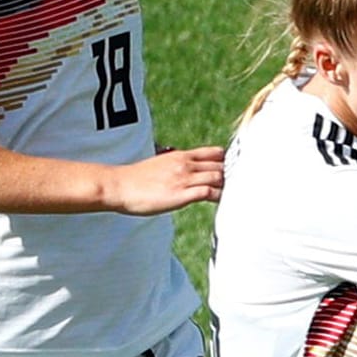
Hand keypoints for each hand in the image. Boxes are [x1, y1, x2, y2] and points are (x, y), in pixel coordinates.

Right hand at [107, 145, 224, 214]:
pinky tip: (222, 204)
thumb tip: (185, 171)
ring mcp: (184, 179)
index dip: (227, 162)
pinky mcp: (181, 194)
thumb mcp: (161, 164)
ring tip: (234, 197)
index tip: (233, 173)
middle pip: (222, 165)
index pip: (215, 153)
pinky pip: (209, 193)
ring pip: (219, 177)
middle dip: (232, 176)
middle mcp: (186, 164)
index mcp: (182, 156)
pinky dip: (219, 197)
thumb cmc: (136, 178)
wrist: (118, 185)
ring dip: (228, 187)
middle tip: (238, 187)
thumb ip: (176, 165)